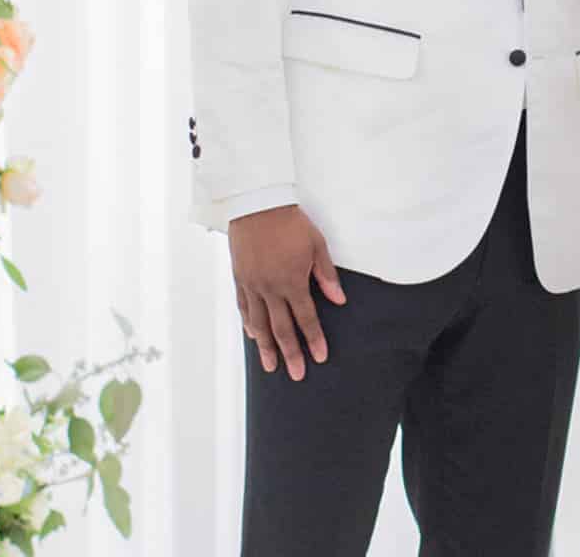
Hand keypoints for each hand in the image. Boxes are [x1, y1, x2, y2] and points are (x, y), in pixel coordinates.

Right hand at [229, 205, 345, 379]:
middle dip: (291, 353)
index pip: (305, 318)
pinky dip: (249, 324)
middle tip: (297, 374)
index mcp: (291, 281)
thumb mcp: (316, 245)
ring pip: (259, 323)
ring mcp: (252, 285)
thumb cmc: (290, 222)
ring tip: (271, 366)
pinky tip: (253, 335)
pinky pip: (243, 307)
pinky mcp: (240, 278)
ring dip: (266, 347)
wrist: (257, 204)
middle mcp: (270, 289)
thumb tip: (339, 300)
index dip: (313, 339)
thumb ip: (326, 276)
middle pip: (281, 329)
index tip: (319, 357)